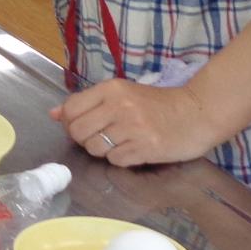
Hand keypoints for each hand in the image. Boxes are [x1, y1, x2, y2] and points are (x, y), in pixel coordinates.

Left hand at [51, 79, 226, 166]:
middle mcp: (119, 106)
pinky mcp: (145, 148)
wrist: (197, 113)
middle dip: (84, 139)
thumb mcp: (122, 94)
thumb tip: (54, 113)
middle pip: (78, 132)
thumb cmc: (158, 105)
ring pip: (94, 148)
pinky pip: (115, 161)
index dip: (69, 122)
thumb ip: (87, 103)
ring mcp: (132, 128)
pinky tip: (134, 150)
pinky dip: (121, 159)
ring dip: (103, 150)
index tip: (82, 126)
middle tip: (101, 137)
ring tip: (120, 142)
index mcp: (111, 89)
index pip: (70, 109)